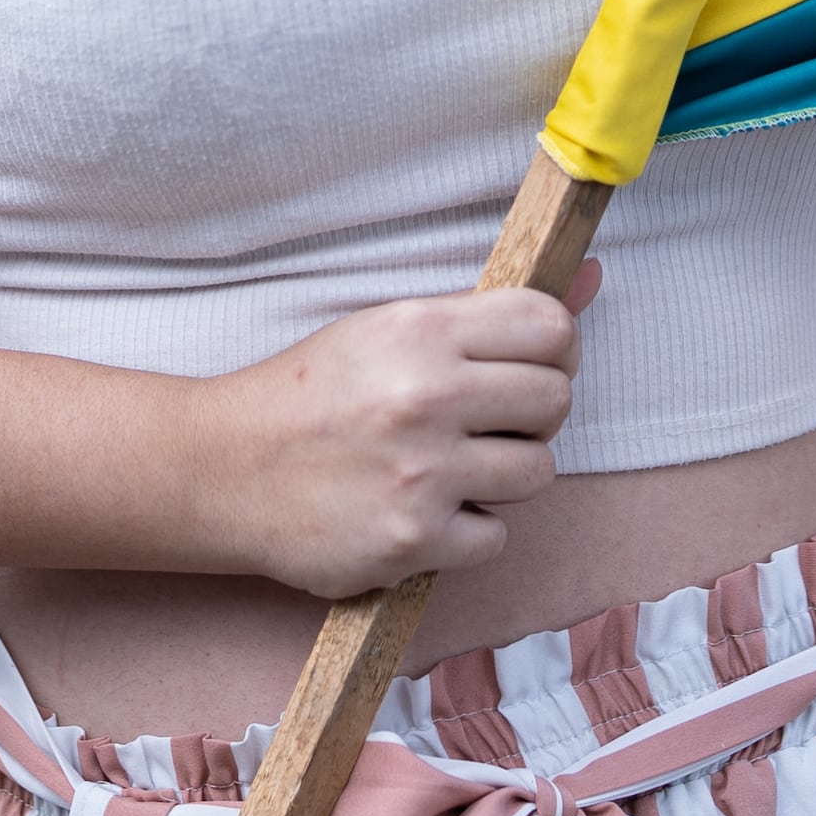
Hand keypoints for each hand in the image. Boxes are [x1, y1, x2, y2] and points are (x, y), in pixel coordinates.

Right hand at [191, 267, 596, 597]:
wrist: (224, 470)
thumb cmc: (309, 397)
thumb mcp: (387, 330)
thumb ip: (488, 315)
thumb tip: (591, 277)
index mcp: (421, 331)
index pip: (549, 327)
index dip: (553, 349)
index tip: (526, 367)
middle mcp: (427, 396)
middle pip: (555, 400)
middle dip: (529, 415)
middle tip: (483, 422)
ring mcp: (423, 472)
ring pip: (537, 472)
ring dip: (503, 475)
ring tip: (451, 468)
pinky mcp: (413, 538)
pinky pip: (495, 537)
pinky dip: (467, 531)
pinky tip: (424, 510)